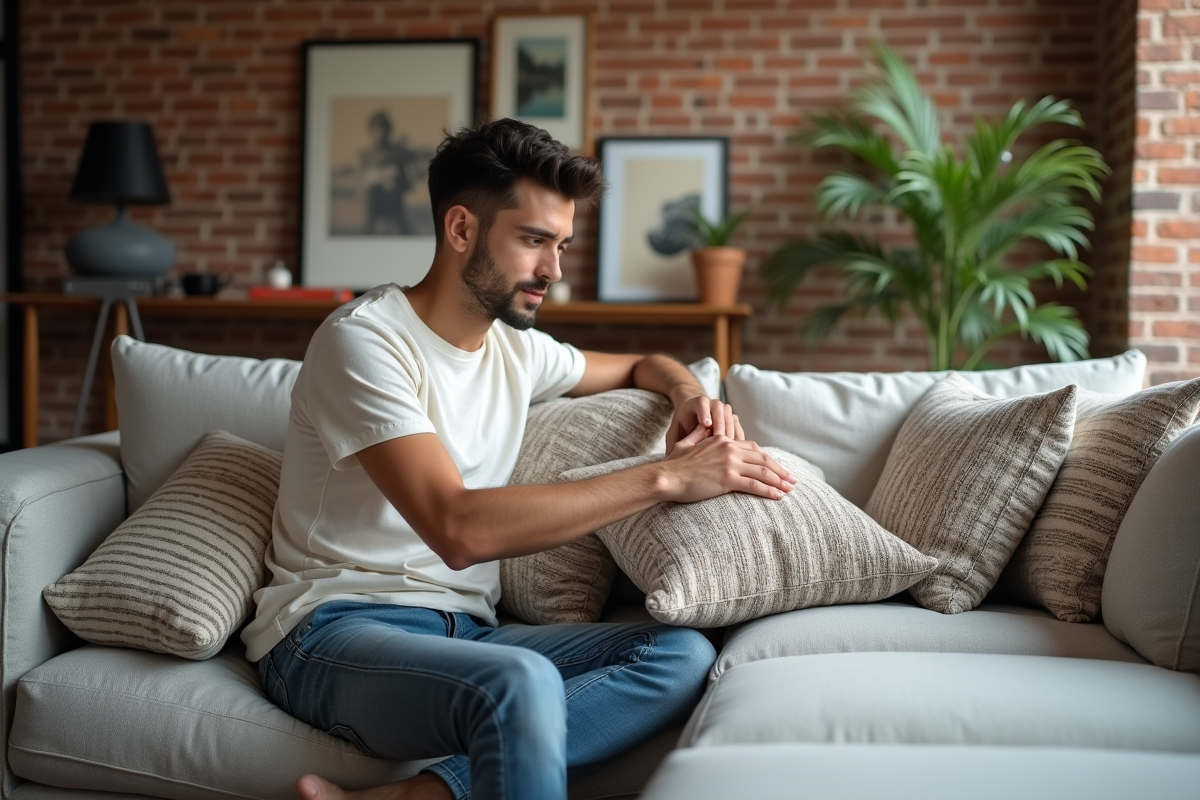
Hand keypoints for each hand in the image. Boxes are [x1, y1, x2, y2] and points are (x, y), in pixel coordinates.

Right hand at [657, 435, 796, 502]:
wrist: (666, 475)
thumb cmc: (673, 463)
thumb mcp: (686, 443)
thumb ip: (698, 435)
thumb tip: (701, 428)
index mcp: (722, 441)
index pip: (753, 448)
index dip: (768, 459)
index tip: (777, 467)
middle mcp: (729, 449)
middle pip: (762, 458)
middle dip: (779, 470)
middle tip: (792, 480)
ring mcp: (729, 464)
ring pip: (762, 471)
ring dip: (779, 481)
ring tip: (789, 489)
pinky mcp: (727, 479)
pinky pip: (754, 485)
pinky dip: (769, 491)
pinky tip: (778, 496)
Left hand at [666, 395, 744, 453]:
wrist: (695, 413)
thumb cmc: (684, 425)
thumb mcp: (675, 431)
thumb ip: (673, 441)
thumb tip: (669, 458)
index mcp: (696, 402)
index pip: (701, 403)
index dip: (704, 412)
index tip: (706, 424)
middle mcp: (712, 403)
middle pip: (719, 410)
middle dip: (719, 425)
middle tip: (719, 440)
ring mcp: (724, 410)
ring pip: (730, 417)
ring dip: (730, 431)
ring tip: (727, 448)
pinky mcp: (733, 418)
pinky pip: (738, 426)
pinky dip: (738, 436)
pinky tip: (735, 450)